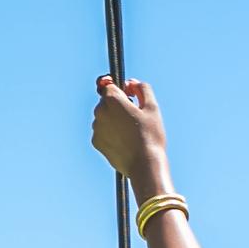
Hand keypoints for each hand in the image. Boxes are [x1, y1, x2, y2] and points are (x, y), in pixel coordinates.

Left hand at [90, 76, 170, 198]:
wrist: (144, 164)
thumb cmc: (150, 135)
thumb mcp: (152, 107)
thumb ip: (142, 89)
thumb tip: (131, 83)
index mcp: (113, 100)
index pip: (109, 85)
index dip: (121, 88)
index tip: (130, 95)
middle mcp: (100, 112)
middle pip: (106, 101)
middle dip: (118, 104)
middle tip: (135, 115)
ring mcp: (96, 128)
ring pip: (104, 117)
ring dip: (114, 119)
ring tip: (131, 130)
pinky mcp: (96, 142)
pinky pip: (102, 131)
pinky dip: (111, 133)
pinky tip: (125, 140)